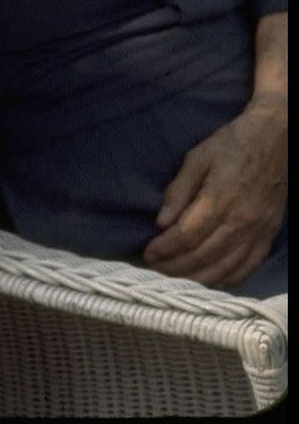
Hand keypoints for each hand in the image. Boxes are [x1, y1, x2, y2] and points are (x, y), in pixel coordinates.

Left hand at [143, 93, 286, 288]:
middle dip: (175, 268)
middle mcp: (240, 222)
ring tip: (174, 282)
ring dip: (197, 280)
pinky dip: (227, 280)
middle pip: (203, 256)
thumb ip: (179, 190)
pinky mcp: (268, 236)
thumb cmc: (232, 144)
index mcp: (220, 199)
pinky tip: (210, 283)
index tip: (147, 254)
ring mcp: (257, 232)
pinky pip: (247, 267)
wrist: (275, 140)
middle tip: (154, 271)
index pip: (186, 235)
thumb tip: (161, 222)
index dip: (165, 249)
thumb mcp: (198, 157)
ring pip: (224, 268)